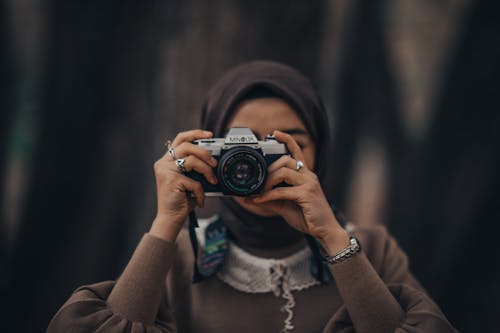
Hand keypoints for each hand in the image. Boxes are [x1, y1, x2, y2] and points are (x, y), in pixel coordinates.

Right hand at [150, 129, 217, 240]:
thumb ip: (194, 168)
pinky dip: (201, 192)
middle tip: (214, 163)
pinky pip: (194, 181)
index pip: (180, 139)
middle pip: (187, 146)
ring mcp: (166, 171)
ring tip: (212, 181)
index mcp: (166, 161)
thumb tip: (212, 160)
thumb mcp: (188, 180)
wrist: (170, 218)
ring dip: (207, 171)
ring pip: (192, 160)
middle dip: (205, 153)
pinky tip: (200, 199)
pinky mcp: (171, 181)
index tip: (210, 134)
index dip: (195, 134)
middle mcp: (163, 163)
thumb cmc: (181, 200)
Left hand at [246, 130, 348, 252]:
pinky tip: (259, 201)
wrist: (324, 231)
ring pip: (283, 172)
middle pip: (286, 160)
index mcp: (305, 175)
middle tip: (259, 183)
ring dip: (267, 181)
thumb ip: (271, 199)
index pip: (297, 152)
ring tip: (260, 192)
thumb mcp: (286, 205)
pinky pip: (281, 191)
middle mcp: (308, 176)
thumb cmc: (307, 217)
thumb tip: (250, 198)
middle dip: (269, 169)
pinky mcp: (306, 194)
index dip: (287, 140)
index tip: (276, 133)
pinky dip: (267, 196)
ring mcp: (309, 184)